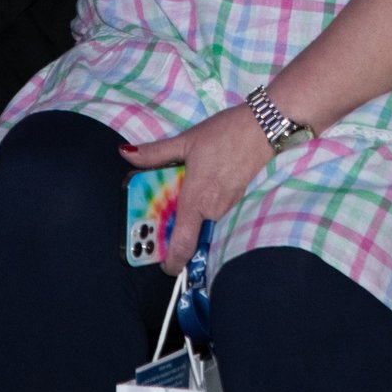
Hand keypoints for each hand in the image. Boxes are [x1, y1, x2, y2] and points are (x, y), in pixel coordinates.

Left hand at [122, 106, 272, 271]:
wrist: (265, 126)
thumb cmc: (226, 133)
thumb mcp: (186, 140)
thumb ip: (155, 153)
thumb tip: (125, 153)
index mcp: (196, 200)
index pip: (183, 244)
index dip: (171, 261)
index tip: (161, 264)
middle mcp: (212, 210)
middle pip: (189, 235)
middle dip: (172, 232)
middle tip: (156, 218)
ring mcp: (225, 206)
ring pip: (200, 222)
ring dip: (186, 216)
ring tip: (172, 196)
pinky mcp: (234, 199)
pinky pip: (211, 211)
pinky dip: (200, 206)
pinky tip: (195, 185)